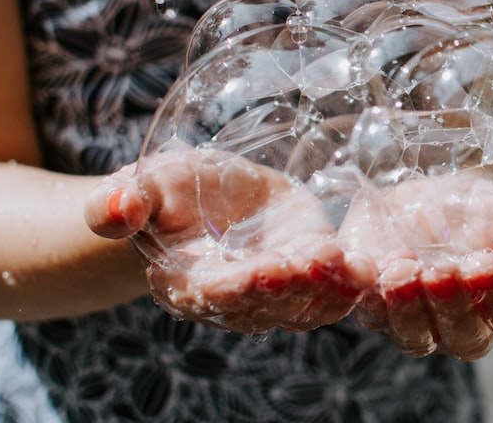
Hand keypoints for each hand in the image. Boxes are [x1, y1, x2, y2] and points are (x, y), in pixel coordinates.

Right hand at [85, 144, 375, 333]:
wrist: (202, 198)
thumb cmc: (168, 192)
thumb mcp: (145, 185)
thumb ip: (122, 202)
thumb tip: (109, 209)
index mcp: (189, 285)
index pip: (217, 294)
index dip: (244, 285)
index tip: (269, 267)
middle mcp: (236, 301)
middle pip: (269, 306)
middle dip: (296, 287)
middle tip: (320, 261)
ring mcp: (278, 293)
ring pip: (309, 306)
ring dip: (334, 290)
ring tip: (355, 265)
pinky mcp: (312, 274)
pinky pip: (337, 289)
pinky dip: (360, 282)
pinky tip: (383, 266)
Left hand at [339, 169, 492, 359]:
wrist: (409, 193)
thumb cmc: (466, 206)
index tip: (489, 264)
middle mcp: (462, 323)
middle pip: (467, 336)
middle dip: (455, 303)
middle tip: (444, 270)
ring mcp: (416, 323)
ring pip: (417, 336)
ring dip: (409, 305)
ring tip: (403, 268)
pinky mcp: (374, 311)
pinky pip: (370, 313)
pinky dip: (369, 291)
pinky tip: (368, 266)